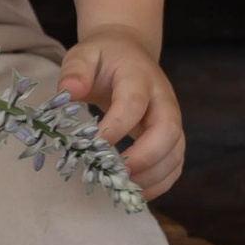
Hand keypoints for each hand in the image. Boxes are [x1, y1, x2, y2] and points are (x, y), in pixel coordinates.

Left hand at [58, 25, 183, 199]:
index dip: (116, 127)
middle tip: (115, 173)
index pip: (134, 103)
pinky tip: (136, 191)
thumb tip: (69, 90)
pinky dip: (160, 182)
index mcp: (139, 76)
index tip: (91, 146)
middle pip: (168, 130)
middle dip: (144, 156)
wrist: (128, 53)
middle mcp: (163, 98)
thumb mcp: (84, 53)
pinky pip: (174, 163)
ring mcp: (171, 118)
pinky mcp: (171, 136)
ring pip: (175, 151)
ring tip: (123, 187)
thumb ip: (76, 70)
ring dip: (154, 175)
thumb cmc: (103, 57)